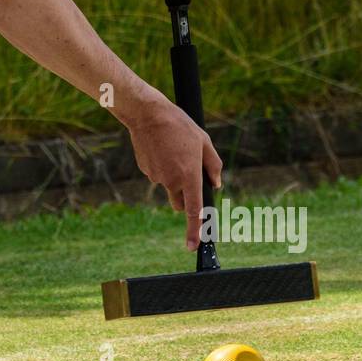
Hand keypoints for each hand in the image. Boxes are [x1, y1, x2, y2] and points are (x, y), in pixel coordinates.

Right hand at [123, 92, 222, 249]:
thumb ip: (213, 165)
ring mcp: (156, 177)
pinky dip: (161, 167)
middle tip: (188, 172)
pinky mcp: (146, 170)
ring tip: (173, 150)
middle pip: (180, 203)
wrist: (147, 114)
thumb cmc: (179, 126)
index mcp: (189, 175)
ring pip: (168, 187)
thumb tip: (216, 184)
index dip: (195, 230)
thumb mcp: (204, 141)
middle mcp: (172, 180)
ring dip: (173, 178)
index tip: (194, 245)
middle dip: (185, 197)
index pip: (194, 211)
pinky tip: (161, 149)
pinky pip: (158, 175)